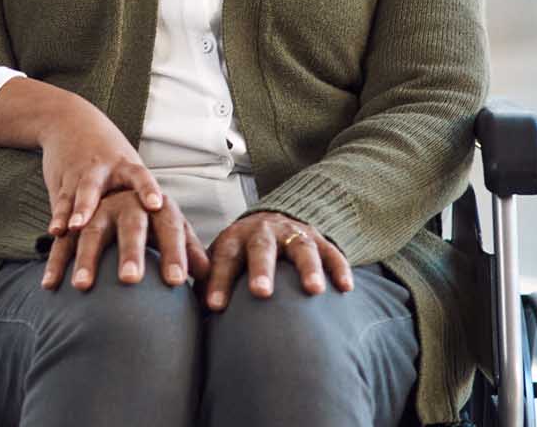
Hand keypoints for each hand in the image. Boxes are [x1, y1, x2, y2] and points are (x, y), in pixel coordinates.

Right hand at [37, 93, 164, 237]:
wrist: (68, 121)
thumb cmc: (109, 156)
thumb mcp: (130, 167)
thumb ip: (144, 198)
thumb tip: (170, 233)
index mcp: (127, 168)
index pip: (141, 178)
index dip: (149, 190)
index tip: (156, 206)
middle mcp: (105, 171)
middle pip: (109, 192)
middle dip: (111, 210)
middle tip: (109, 227)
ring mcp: (82, 175)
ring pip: (81, 194)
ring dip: (79, 211)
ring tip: (74, 228)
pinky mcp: (62, 181)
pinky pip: (61, 200)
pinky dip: (58, 216)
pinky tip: (55, 231)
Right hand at [42, 187, 208, 291]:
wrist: (77, 126)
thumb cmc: (121, 174)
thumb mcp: (150, 198)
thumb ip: (178, 236)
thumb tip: (206, 275)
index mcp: (149, 193)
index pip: (168, 222)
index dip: (175, 250)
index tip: (177, 279)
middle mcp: (124, 183)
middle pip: (132, 219)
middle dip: (131, 250)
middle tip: (130, 279)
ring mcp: (94, 177)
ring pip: (91, 199)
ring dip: (85, 217)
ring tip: (79, 235)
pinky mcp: (68, 179)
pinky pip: (63, 200)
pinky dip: (59, 216)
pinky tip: (55, 233)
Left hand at [201, 212, 352, 310]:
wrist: (272, 220)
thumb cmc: (240, 253)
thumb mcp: (220, 260)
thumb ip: (206, 284)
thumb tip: (191, 316)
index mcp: (234, 238)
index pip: (224, 258)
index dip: (218, 281)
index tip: (214, 306)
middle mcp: (263, 232)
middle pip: (261, 248)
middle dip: (262, 269)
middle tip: (261, 292)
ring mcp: (293, 234)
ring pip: (301, 248)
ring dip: (308, 268)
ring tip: (314, 290)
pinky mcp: (319, 239)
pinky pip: (332, 252)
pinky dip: (339, 268)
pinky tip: (345, 288)